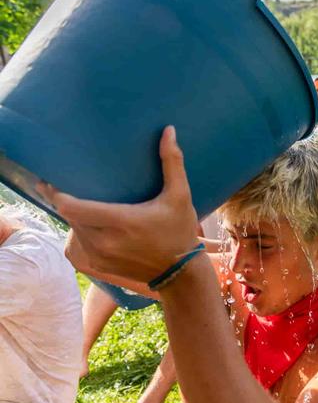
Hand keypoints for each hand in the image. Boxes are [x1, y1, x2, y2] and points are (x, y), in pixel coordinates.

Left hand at [38, 126, 200, 282]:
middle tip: (57, 184)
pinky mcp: (99, 266)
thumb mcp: (180, 196)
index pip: (70, 207)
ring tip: (71, 201)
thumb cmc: (180, 231)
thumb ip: (172, 163)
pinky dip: (79, 232)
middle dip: (63, 201)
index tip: (51, 180)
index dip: (56, 194)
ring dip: (71, 216)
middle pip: (68, 216)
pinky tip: (84, 222)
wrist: (180, 272)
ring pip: (72, 229)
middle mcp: (105, 241)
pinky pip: (78, 244)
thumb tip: (168, 130)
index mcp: (120, 221)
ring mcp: (100, 256)